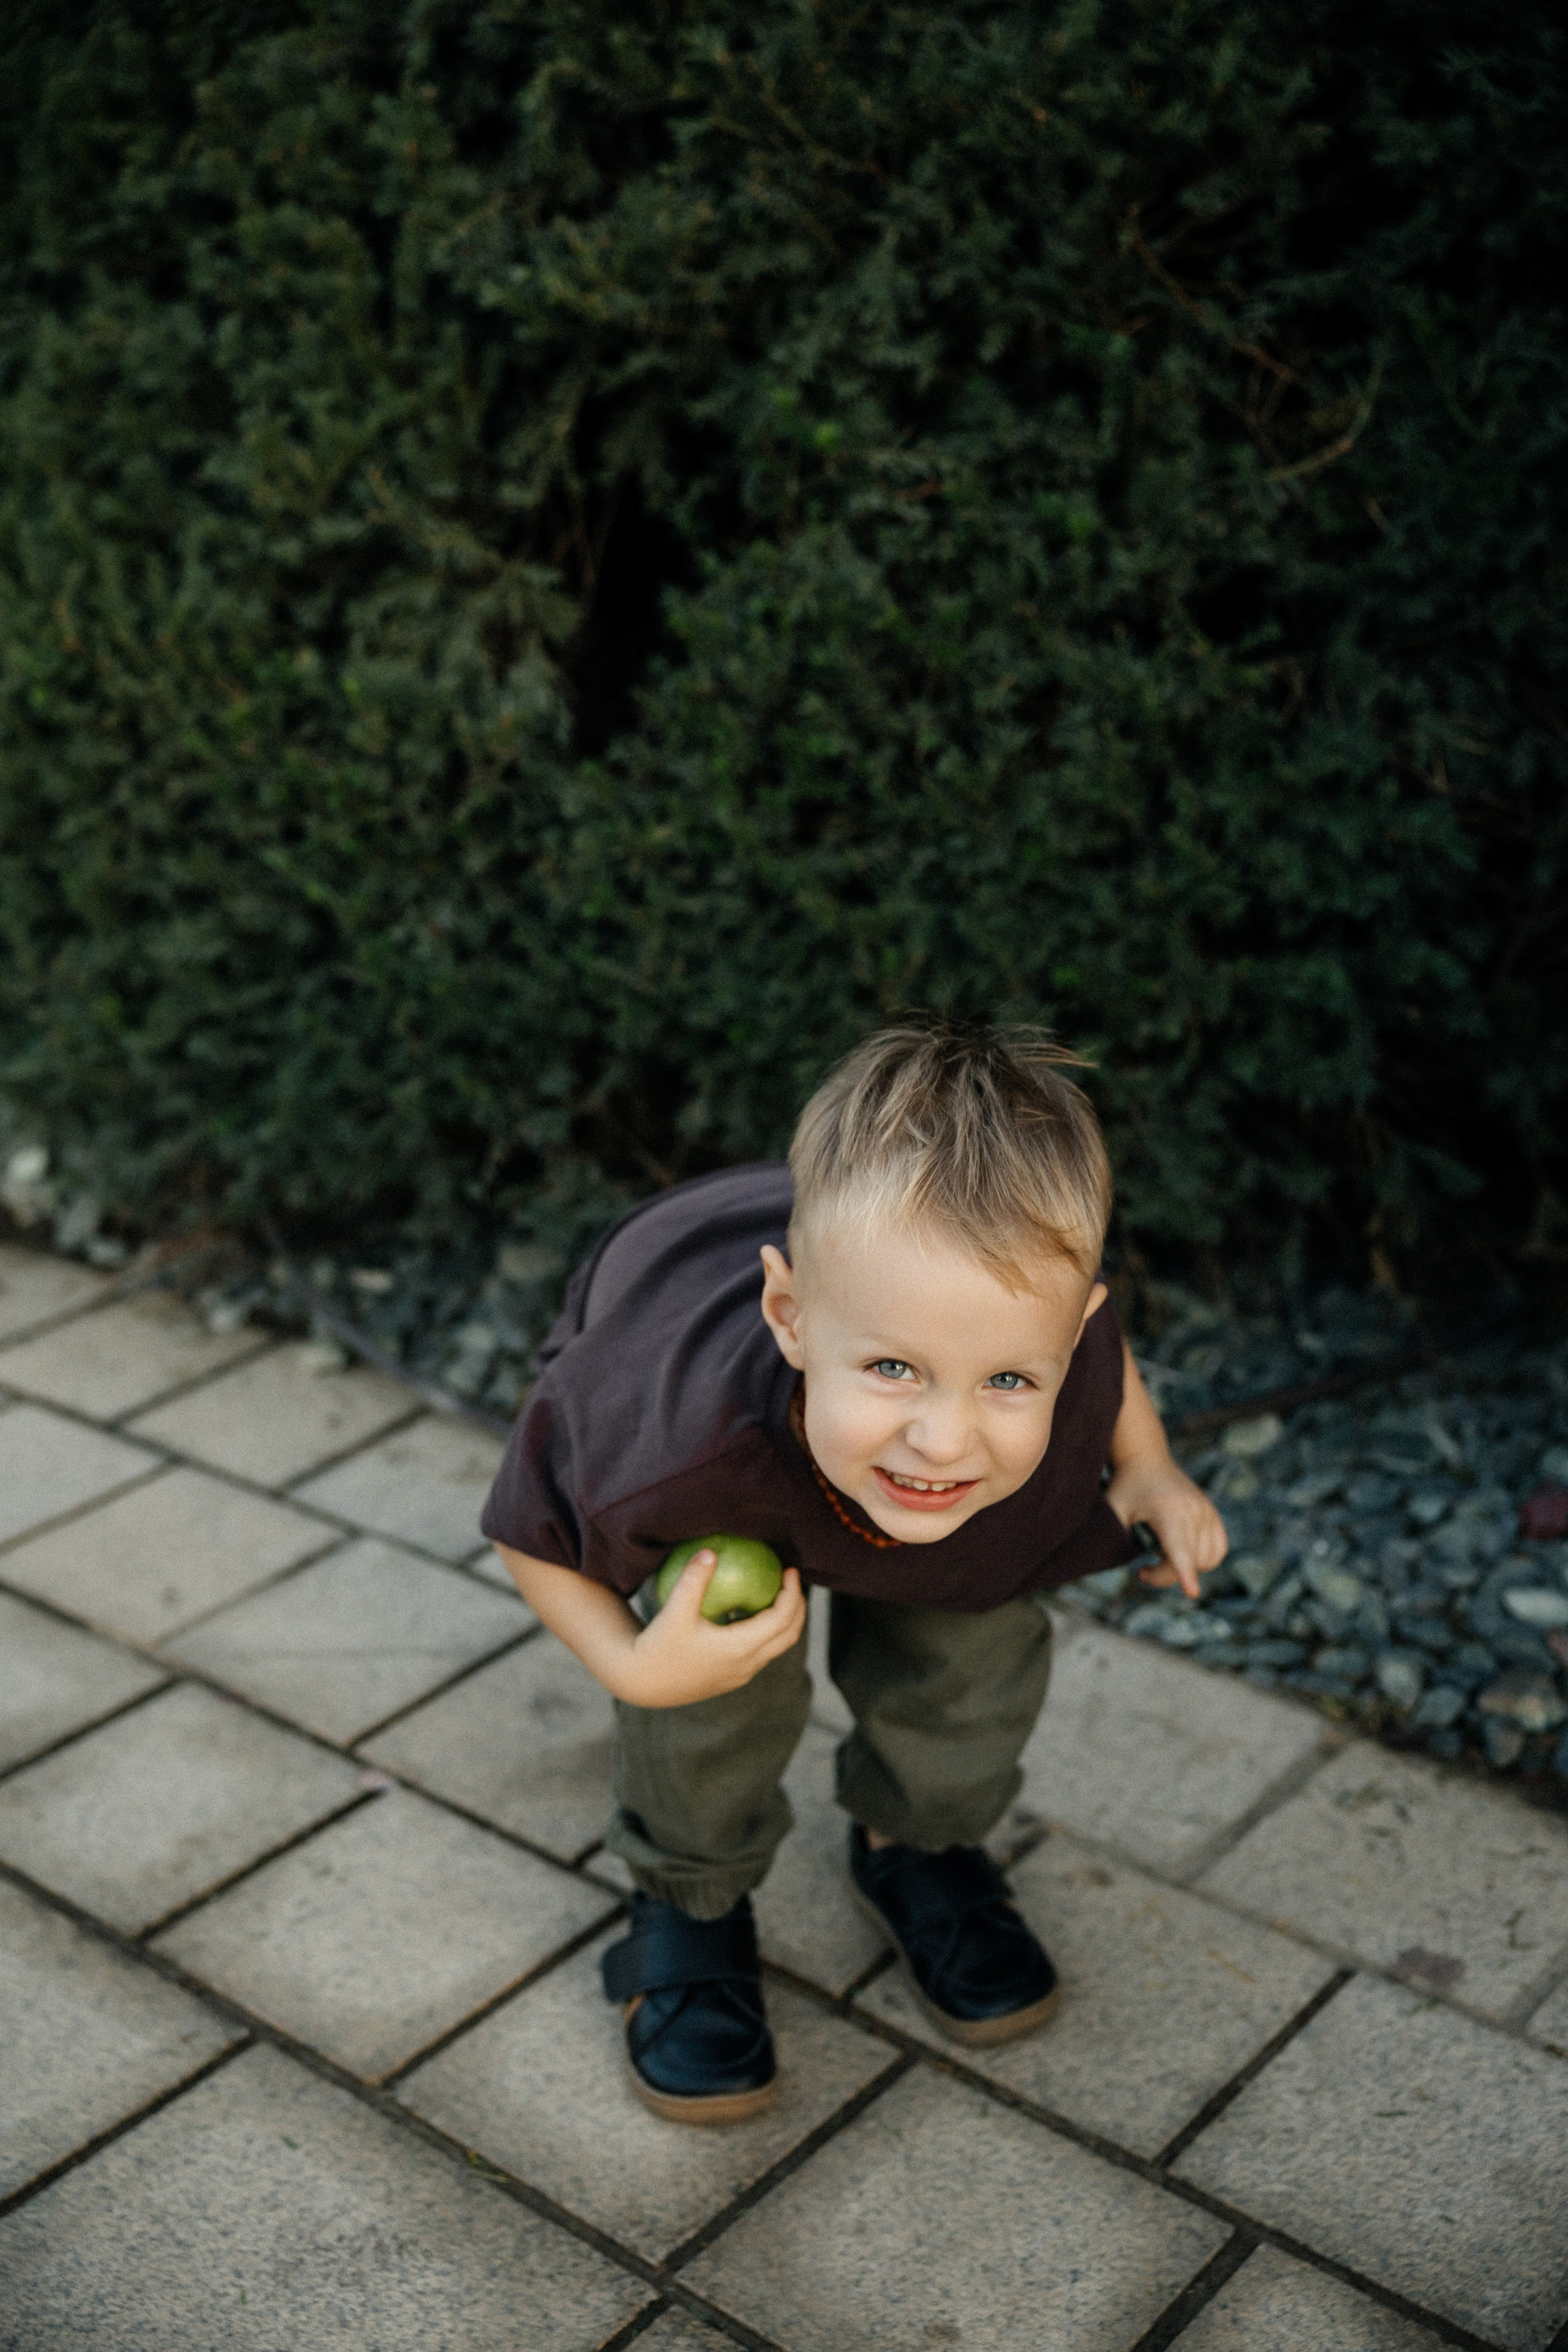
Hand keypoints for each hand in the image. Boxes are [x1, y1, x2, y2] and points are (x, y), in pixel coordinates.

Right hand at [614, 1548, 806, 1707]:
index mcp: (739, 1649)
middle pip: (789, 1635)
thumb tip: (709, 1550)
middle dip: (798, 1607)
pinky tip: (751, 1613)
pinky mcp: (732, 1679)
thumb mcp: (674, 1611)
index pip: (781, 1619)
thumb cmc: (658, 1646)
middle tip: (791, 1579)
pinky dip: (767, 1632)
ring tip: (777, 1593)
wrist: (643, 1684)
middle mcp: (746, 1665)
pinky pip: (761, 1653)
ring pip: (777, 1647)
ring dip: (785, 1621)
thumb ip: (693, 1580)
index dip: (792, 1593)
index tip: (790, 1570)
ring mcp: (741, 1675)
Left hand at [1105, 1451, 1227, 1600]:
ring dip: (1185, 1567)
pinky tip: (1182, 1551)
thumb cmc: (1126, 1488)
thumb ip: (1112, 1537)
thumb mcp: (1112, 1510)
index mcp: (1167, 1510)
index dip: (1184, 1572)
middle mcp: (1192, 1510)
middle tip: (1143, 1569)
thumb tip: (1111, 1565)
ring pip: (1206, 1561)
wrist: (1147, 1460)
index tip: (1192, 1593)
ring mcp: (1206, 1511)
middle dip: (1165, 1574)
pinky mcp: (1213, 1514)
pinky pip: (1218, 1550)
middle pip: (1189, 1561)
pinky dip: (1204, 1559)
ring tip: (1161, 1553)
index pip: (1178, 1548)